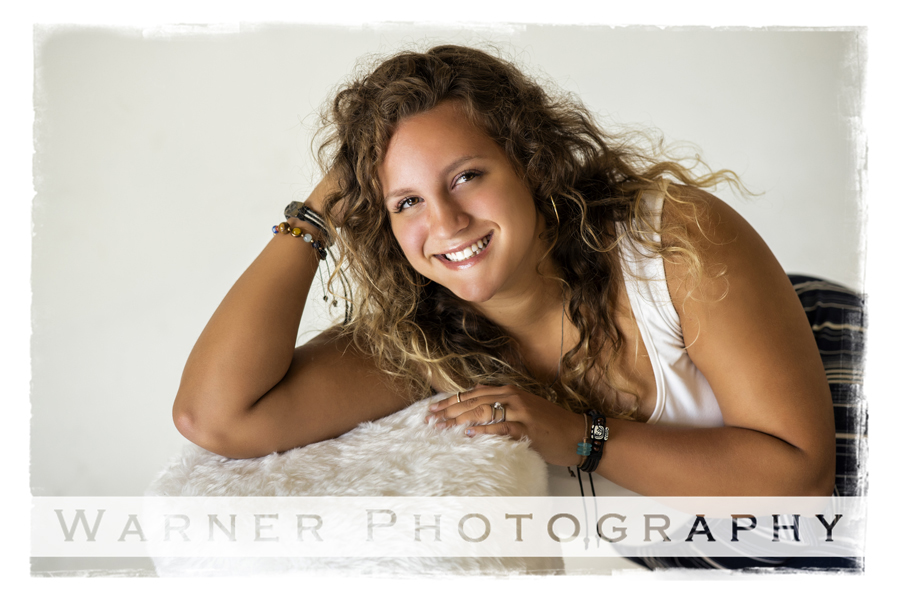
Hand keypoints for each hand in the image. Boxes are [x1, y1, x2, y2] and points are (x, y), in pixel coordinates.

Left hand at [427, 385, 585, 466]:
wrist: (578, 434)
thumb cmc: (550, 425)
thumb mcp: (524, 408)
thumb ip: (501, 403)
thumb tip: (476, 402)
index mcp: (509, 391)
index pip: (473, 393)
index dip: (451, 401)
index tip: (433, 409)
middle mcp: (512, 397)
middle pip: (473, 401)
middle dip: (448, 410)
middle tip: (429, 419)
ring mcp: (521, 412)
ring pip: (483, 411)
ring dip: (459, 419)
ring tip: (441, 427)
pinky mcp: (528, 428)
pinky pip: (502, 427)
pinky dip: (484, 430)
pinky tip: (469, 434)